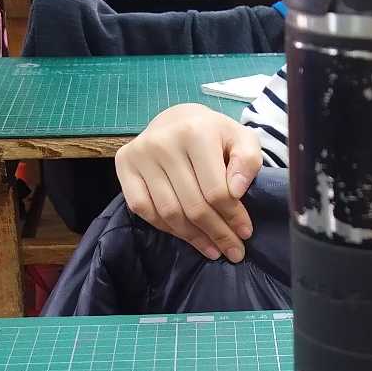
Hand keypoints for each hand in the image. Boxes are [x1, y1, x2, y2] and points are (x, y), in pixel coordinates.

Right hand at [115, 105, 260, 262]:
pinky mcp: (124, 165)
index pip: (216, 190)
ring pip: (169, 212)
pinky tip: (186, 235)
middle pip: (193, 205)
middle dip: (217, 233)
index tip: (245, 232)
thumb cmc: (214, 134)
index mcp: (196, 132)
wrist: (177, 120)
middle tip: (232, 250)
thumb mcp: (241, 139)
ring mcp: (140, 154)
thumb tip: (237, 191)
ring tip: (213, 249)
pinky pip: (144, 210)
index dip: (233, 217)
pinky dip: (166, 228)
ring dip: (193, 237)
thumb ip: (248, 161)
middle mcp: (163, 142)